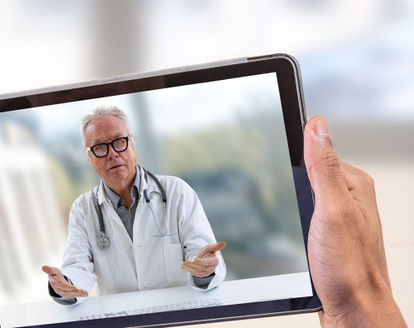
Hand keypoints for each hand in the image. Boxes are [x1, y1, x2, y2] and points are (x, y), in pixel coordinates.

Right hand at [41, 265, 88, 297]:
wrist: (55, 279)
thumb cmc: (54, 274)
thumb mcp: (52, 270)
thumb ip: (49, 269)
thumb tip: (43, 267)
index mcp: (55, 284)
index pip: (62, 287)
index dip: (68, 288)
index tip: (75, 287)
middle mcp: (59, 290)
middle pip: (68, 292)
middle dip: (75, 292)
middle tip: (82, 291)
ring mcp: (63, 292)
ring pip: (71, 294)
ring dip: (79, 294)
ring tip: (85, 293)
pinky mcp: (67, 294)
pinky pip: (73, 295)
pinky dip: (80, 295)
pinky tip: (85, 294)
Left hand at [180, 242, 225, 277]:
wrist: (204, 258)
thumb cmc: (208, 253)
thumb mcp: (210, 248)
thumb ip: (216, 246)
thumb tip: (224, 243)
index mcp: (215, 261)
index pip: (209, 263)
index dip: (202, 262)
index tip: (196, 260)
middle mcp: (212, 268)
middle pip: (202, 267)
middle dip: (194, 265)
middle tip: (187, 261)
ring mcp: (207, 272)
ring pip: (198, 271)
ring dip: (190, 268)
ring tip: (184, 264)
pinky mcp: (202, 275)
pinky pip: (195, 274)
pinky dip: (189, 270)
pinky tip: (184, 267)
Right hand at [303, 117, 404, 326]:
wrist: (353, 308)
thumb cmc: (350, 268)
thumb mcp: (332, 210)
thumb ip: (324, 168)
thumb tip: (317, 127)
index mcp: (354, 184)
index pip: (318, 151)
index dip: (296, 156)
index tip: (283, 167)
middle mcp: (350, 197)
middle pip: (308, 173)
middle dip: (290, 186)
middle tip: (295, 210)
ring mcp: (339, 215)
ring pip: (303, 195)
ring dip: (290, 207)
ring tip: (297, 226)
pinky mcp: (329, 231)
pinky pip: (305, 213)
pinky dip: (293, 221)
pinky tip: (296, 234)